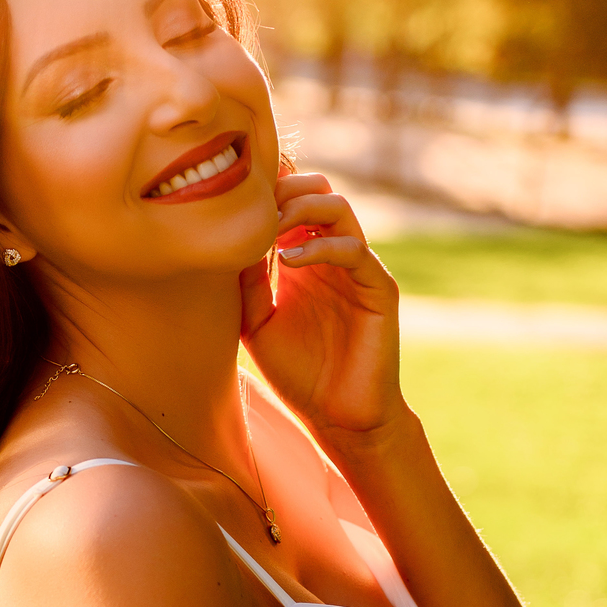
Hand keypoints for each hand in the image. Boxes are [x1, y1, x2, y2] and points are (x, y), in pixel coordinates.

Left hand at [239, 174, 405, 436]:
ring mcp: (358, 268)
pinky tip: (287, 261)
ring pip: (338, 208)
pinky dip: (319, 245)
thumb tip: (227, 239)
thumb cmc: (298, 373)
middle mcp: (333, 255)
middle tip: (251, 210)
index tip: (232, 200)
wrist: (337, 418)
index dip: (267, 190)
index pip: (292, 199)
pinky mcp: (379, 288)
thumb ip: (247, 281)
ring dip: (299, 208)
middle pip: (318, 189)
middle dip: (282, 190)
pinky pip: (353, 249)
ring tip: (268, 230)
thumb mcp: (257, 322)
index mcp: (305, 257)